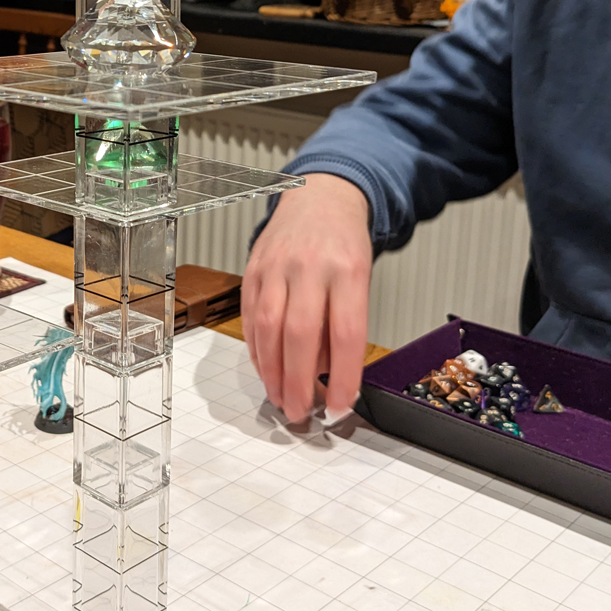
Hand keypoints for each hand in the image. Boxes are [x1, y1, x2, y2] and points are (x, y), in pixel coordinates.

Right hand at [241, 173, 371, 423]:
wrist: (318, 198)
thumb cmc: (343, 244)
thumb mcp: (360, 278)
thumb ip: (343, 323)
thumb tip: (327, 376)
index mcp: (347, 270)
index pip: (345, 333)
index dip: (341, 377)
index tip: (339, 407)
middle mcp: (310, 266)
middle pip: (299, 334)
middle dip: (297, 381)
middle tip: (299, 412)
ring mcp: (276, 266)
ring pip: (268, 328)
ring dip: (271, 372)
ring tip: (279, 398)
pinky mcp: (253, 268)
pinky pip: (250, 316)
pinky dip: (255, 349)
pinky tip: (263, 369)